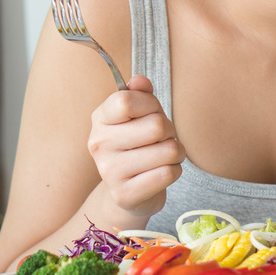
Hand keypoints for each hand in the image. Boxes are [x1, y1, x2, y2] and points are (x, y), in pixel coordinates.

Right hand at [87, 75, 184, 217]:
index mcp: (100, 118)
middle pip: (156, 126)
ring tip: (164, 156)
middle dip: (170, 131)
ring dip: (176, 152)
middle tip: (162, 139)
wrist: (130, 190)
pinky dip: (174, 171)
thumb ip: (140, 94)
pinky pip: (168, 174)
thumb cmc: (138, 144)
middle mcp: (99, 144)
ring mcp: (109, 172)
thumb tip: (139, 80)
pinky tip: (161, 173)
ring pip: (168, 151)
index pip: (127, 101)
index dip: (151, 104)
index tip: (152, 112)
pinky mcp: (125, 195)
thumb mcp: (139, 115)